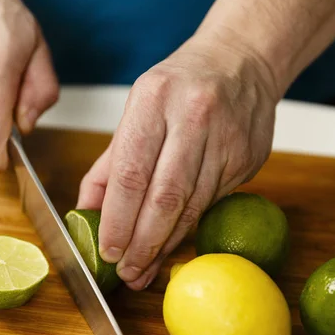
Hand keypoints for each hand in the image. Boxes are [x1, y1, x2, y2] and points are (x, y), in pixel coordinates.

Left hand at [77, 34, 279, 289]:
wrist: (242, 63)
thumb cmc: (181, 86)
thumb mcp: (138, 110)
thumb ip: (110, 163)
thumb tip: (87, 213)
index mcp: (155, 100)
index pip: (130, 172)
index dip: (118, 219)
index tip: (108, 251)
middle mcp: (193, 117)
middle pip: (165, 197)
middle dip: (143, 243)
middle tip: (128, 272)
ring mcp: (226, 139)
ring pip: (192, 207)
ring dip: (166, 244)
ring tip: (145, 268)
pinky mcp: (248, 158)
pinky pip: (213, 203)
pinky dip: (189, 228)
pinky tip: (173, 243)